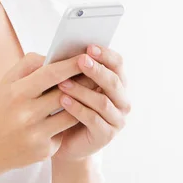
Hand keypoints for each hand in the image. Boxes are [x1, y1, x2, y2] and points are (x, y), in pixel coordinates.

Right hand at [0, 52, 89, 176]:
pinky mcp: (45, 150)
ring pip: (71, 114)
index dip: (70, 65)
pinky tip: (74, 116)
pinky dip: (69, 122)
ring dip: (82, 103)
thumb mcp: (6, 83)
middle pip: (64, 93)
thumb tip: (53, 57)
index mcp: (17, 92)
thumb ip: (28, 65)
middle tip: (96, 73)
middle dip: (83, 82)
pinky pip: (65, 131)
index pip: (50, 74)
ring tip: (92, 93)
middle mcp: (26, 113)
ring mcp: (36, 134)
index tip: (85, 56)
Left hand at [50, 45, 130, 162]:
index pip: (117, 64)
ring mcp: (116, 119)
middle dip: (96, 70)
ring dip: (82, 90)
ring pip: (102, 102)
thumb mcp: (70, 81)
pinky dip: (77, 109)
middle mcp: (121, 100)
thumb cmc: (66, 102)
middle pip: (113, 82)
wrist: (61, 135)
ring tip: (62, 83)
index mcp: (116, 82)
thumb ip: (72, 68)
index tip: (89, 46)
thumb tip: (65, 50)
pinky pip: (94, 120)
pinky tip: (63, 101)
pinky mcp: (106, 135)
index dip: (105, 54)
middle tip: (80, 60)